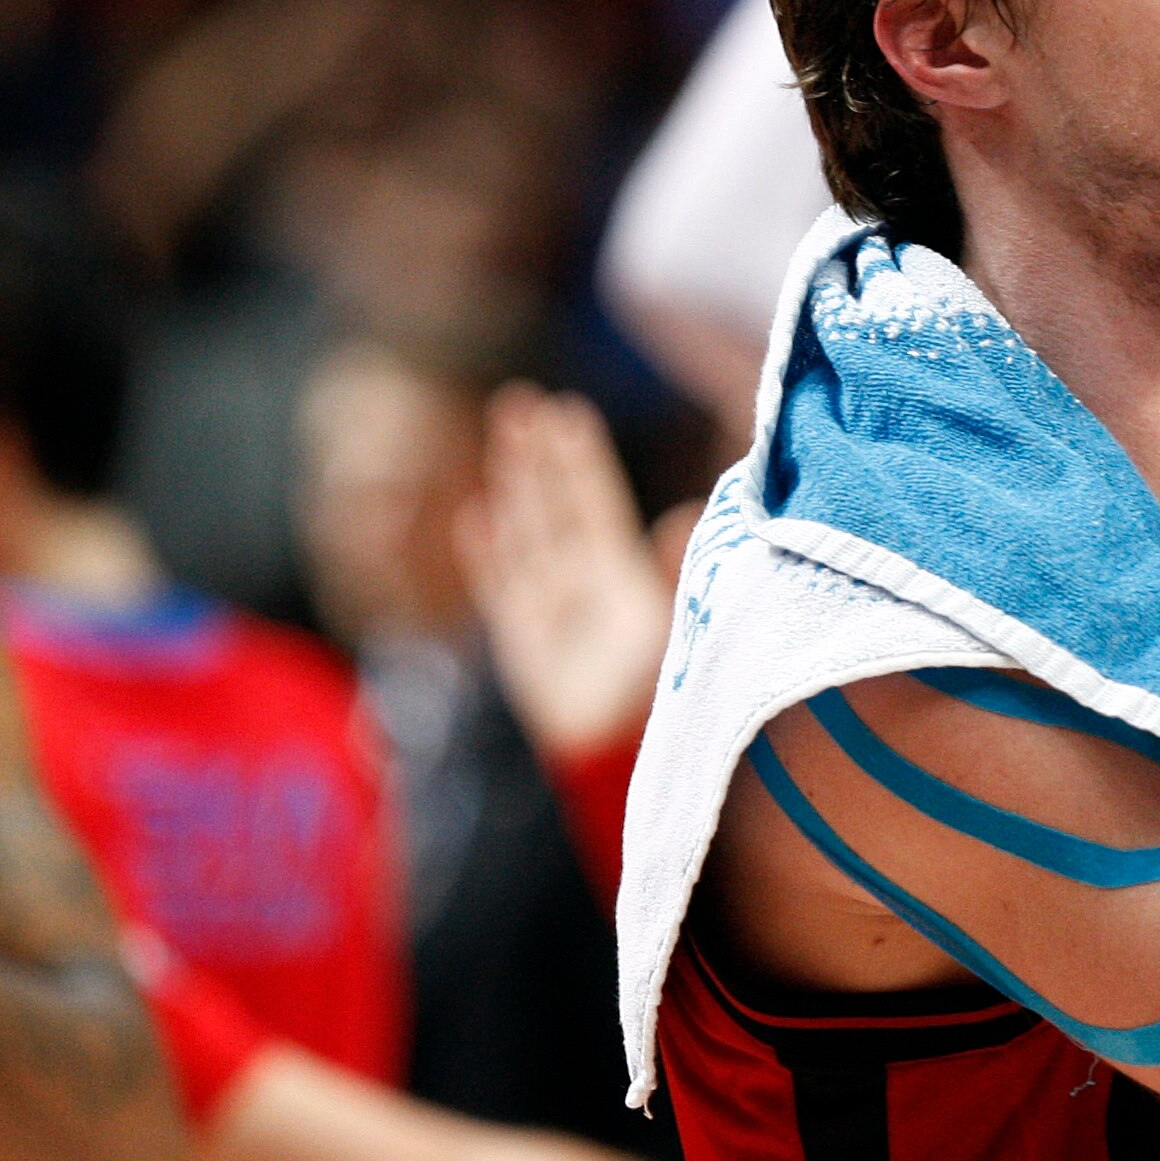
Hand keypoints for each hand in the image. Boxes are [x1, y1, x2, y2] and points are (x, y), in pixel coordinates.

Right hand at [459, 386, 671, 759]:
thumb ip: (677, 572)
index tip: (568, 412)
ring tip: (504, 437)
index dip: (581, 460)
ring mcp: (550, 610)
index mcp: (625, 576)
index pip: (597, 504)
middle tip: (521, 401)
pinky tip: (473, 518)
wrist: (623, 759)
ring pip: (525, 535)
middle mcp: (586, 584)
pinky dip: (485, 556)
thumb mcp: (677, 627)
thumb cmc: (663, 698)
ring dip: (512, 488)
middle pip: (555, 508)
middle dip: (538, 457)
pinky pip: (500, 590)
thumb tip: (686, 512)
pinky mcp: (522, 643)